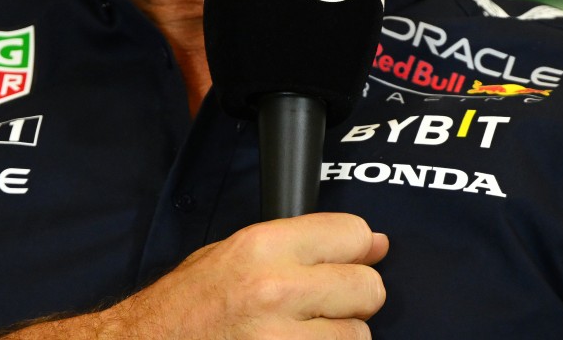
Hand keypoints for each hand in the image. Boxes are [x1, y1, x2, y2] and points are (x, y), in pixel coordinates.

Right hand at [4, 212, 388, 338]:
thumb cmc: (186, 307)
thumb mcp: (233, 255)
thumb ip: (303, 245)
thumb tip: (376, 244)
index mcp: (262, 247)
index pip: (353, 233)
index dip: (354, 251)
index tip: (345, 264)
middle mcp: (276, 290)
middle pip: (367, 289)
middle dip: (352, 301)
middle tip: (322, 308)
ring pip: (358, 337)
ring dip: (337, 339)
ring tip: (300, 335)